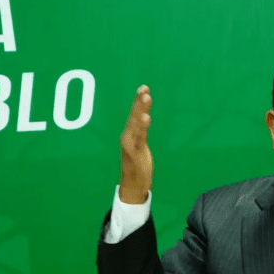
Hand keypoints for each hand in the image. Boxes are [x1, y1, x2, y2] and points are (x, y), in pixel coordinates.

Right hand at [118, 85, 153, 203]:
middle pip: (133, 116)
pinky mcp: (135, 152)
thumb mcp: (140, 147)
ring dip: (141, 110)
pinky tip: (146, 117)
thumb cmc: (137, 166)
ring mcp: (130, 144)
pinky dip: (142, 126)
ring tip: (146, 97)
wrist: (132, 186)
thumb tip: (144, 120)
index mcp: (129, 135)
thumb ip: (141, 133)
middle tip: (144, 87)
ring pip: (136, 124)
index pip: (134, 115)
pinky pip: (140, 137)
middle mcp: (127, 137)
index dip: (138, 102)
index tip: (144, 88)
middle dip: (139, 101)